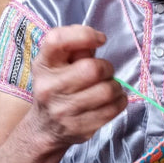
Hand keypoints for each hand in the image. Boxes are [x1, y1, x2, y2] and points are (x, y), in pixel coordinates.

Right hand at [30, 24, 127, 147]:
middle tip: (105, 72)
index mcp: (43, 65)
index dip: (84, 35)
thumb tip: (96, 40)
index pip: (57, 40)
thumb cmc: (57, 86)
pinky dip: (119, 101)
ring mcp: (63, 111)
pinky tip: (112, 100)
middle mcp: (49, 87)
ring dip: (115, 86)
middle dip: (106, 67)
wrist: (45, 128)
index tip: (100, 40)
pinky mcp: (79, 128)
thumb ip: (75, 47)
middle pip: (92, 69)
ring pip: (107, 91)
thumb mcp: (58, 63)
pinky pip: (113, 109)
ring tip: (109, 86)